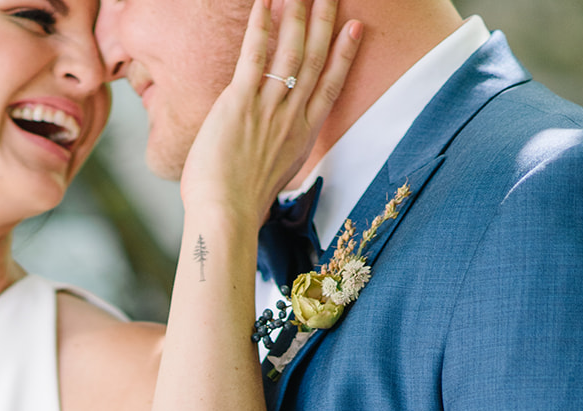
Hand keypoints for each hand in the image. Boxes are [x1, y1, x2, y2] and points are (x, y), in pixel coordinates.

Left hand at [180, 0, 361, 220]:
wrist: (227, 217)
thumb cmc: (241, 207)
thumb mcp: (273, 179)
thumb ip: (276, 155)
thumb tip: (268, 153)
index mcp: (302, 136)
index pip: (330, 86)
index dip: (345, 53)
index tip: (355, 27)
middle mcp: (291, 118)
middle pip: (315, 59)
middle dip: (324, 20)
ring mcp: (268, 109)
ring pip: (290, 51)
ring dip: (296, 14)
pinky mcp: (240, 104)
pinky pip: (254, 56)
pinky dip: (260, 27)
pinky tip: (264, 2)